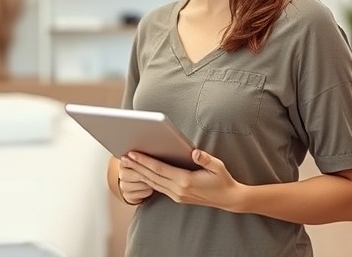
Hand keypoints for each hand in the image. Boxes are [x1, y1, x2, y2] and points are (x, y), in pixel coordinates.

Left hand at [122, 149, 244, 210]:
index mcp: (186, 181)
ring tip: (127, 164)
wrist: (228, 199)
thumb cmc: (222, 180)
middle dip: (137, 166)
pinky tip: (140, 173)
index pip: (159, 169)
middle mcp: (178, 190)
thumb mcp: (218, 166)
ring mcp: (176, 195)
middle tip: (123, 156)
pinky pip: (158, 187)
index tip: (133, 153)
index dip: (144, 161)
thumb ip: (205, 159)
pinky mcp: (177, 197)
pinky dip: (147, 179)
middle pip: (152, 176)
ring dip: (139, 173)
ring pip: (153, 183)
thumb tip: (195, 152)